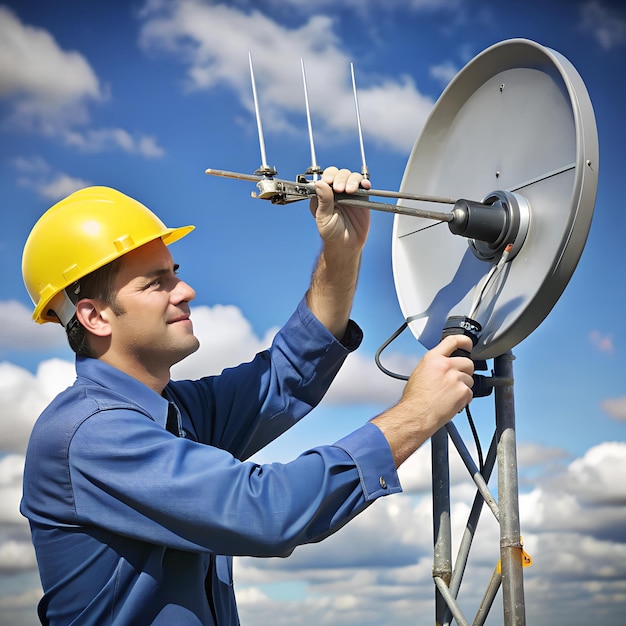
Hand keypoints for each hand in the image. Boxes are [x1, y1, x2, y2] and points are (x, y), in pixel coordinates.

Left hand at [309, 166, 370, 250]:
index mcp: (323, 195)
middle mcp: (336, 192)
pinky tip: (365, 186)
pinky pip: (364, 186)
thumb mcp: (324, 218)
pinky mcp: (361, 198)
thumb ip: (323, 201)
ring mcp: (349, 194)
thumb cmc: (332, 234)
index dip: (328, 177)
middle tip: (340, 189)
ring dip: (352, 180)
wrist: (346, 245)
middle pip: (339, 174)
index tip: (330, 182)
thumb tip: (319, 184)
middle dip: (340, 178)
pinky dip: (365, 183)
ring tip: (351, 190)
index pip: (325, 178)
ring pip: (352, 177)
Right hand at [372, 334, 474, 466]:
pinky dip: (464, 398)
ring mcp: (456, 378)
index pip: (453, 341)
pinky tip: (452, 402)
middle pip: (467, 362)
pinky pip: (469, 393)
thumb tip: (443, 364)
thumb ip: (434, 364)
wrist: (417, 414)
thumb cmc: (414, 398)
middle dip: (465, 371)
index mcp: (433, 358)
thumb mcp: (419, 372)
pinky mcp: (463, 391)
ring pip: (469, 379)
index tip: (468, 343)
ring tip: (449, 395)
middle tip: (455, 380)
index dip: (464, 341)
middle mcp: (446, 366)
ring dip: (463, 386)